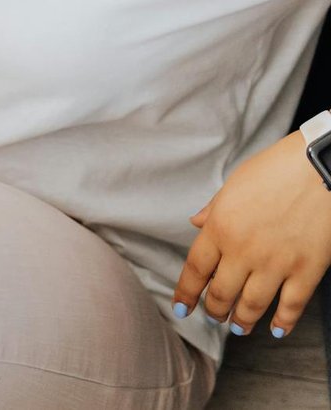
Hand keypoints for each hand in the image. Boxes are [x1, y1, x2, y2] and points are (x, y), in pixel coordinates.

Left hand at [172, 128, 330, 337]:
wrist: (318, 168)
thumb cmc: (274, 170)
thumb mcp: (233, 185)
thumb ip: (213, 209)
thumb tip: (196, 223)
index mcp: (220, 227)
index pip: (195, 270)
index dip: (186, 293)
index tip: (180, 308)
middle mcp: (243, 251)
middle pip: (221, 293)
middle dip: (214, 311)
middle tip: (213, 318)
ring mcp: (276, 263)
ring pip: (252, 305)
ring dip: (242, 321)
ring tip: (238, 327)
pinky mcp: (307, 270)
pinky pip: (291, 305)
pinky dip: (283, 322)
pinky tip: (275, 329)